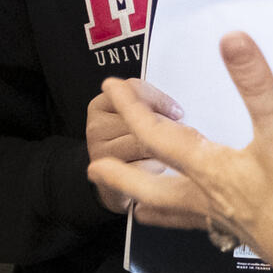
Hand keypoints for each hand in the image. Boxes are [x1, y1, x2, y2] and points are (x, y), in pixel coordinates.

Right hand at [87, 78, 201, 223]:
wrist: (118, 184)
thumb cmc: (132, 146)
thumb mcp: (138, 119)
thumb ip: (151, 107)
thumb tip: (175, 112)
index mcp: (101, 105)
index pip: (133, 88)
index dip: (160, 100)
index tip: (176, 112)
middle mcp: (96, 127)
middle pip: (139, 118)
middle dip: (163, 128)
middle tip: (173, 136)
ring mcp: (100, 152)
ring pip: (142, 143)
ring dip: (159, 151)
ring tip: (159, 155)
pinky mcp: (108, 176)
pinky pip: (142, 167)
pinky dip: (154, 168)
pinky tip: (153, 168)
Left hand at [89, 36, 272, 272]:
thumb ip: (256, 85)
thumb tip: (232, 40)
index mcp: (206, 169)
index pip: (154, 135)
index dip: (131, 108)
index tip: (111, 87)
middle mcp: (202, 197)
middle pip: (145, 187)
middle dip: (117, 174)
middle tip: (93, 165)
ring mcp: (217, 219)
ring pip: (166, 212)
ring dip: (142, 199)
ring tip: (126, 197)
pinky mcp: (236, 232)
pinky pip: (192, 224)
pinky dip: (177, 217)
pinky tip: (189, 214)